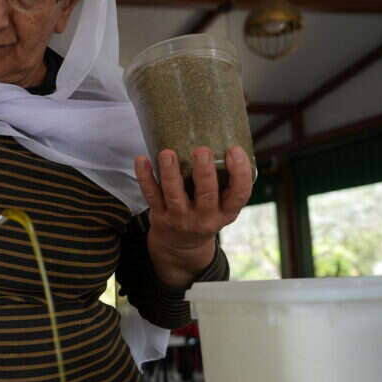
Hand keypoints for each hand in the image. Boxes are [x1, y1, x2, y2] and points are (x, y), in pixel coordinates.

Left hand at [134, 146, 252, 287]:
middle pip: (207, 195)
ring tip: (168, 152)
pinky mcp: (159, 216)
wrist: (181, 246)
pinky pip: (151, 195)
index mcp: (226, 212)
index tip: (234, 150)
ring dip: (170, 172)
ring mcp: (180, 218)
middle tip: (201, 150)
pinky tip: (142, 159)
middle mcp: (205, 218)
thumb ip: (224, 181)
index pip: (240, 194)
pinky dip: (145, 177)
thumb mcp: (222, 206)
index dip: (240, 173)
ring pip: (175, 195)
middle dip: (204, 172)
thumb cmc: (205, 214)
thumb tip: (221, 135)